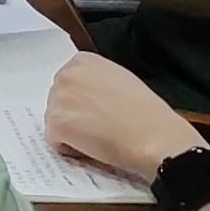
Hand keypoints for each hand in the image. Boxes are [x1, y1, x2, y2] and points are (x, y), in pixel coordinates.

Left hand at [43, 54, 201, 184]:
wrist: (154, 135)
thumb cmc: (147, 113)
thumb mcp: (121, 79)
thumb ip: (97, 81)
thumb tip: (87, 96)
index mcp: (83, 61)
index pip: (68, 83)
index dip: (82, 102)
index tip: (97, 112)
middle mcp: (66, 74)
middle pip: (58, 100)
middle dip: (73, 116)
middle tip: (98, 128)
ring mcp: (58, 98)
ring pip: (55, 120)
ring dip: (71, 132)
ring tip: (99, 137)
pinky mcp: (56, 122)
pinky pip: (54, 140)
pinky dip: (70, 149)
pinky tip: (93, 147)